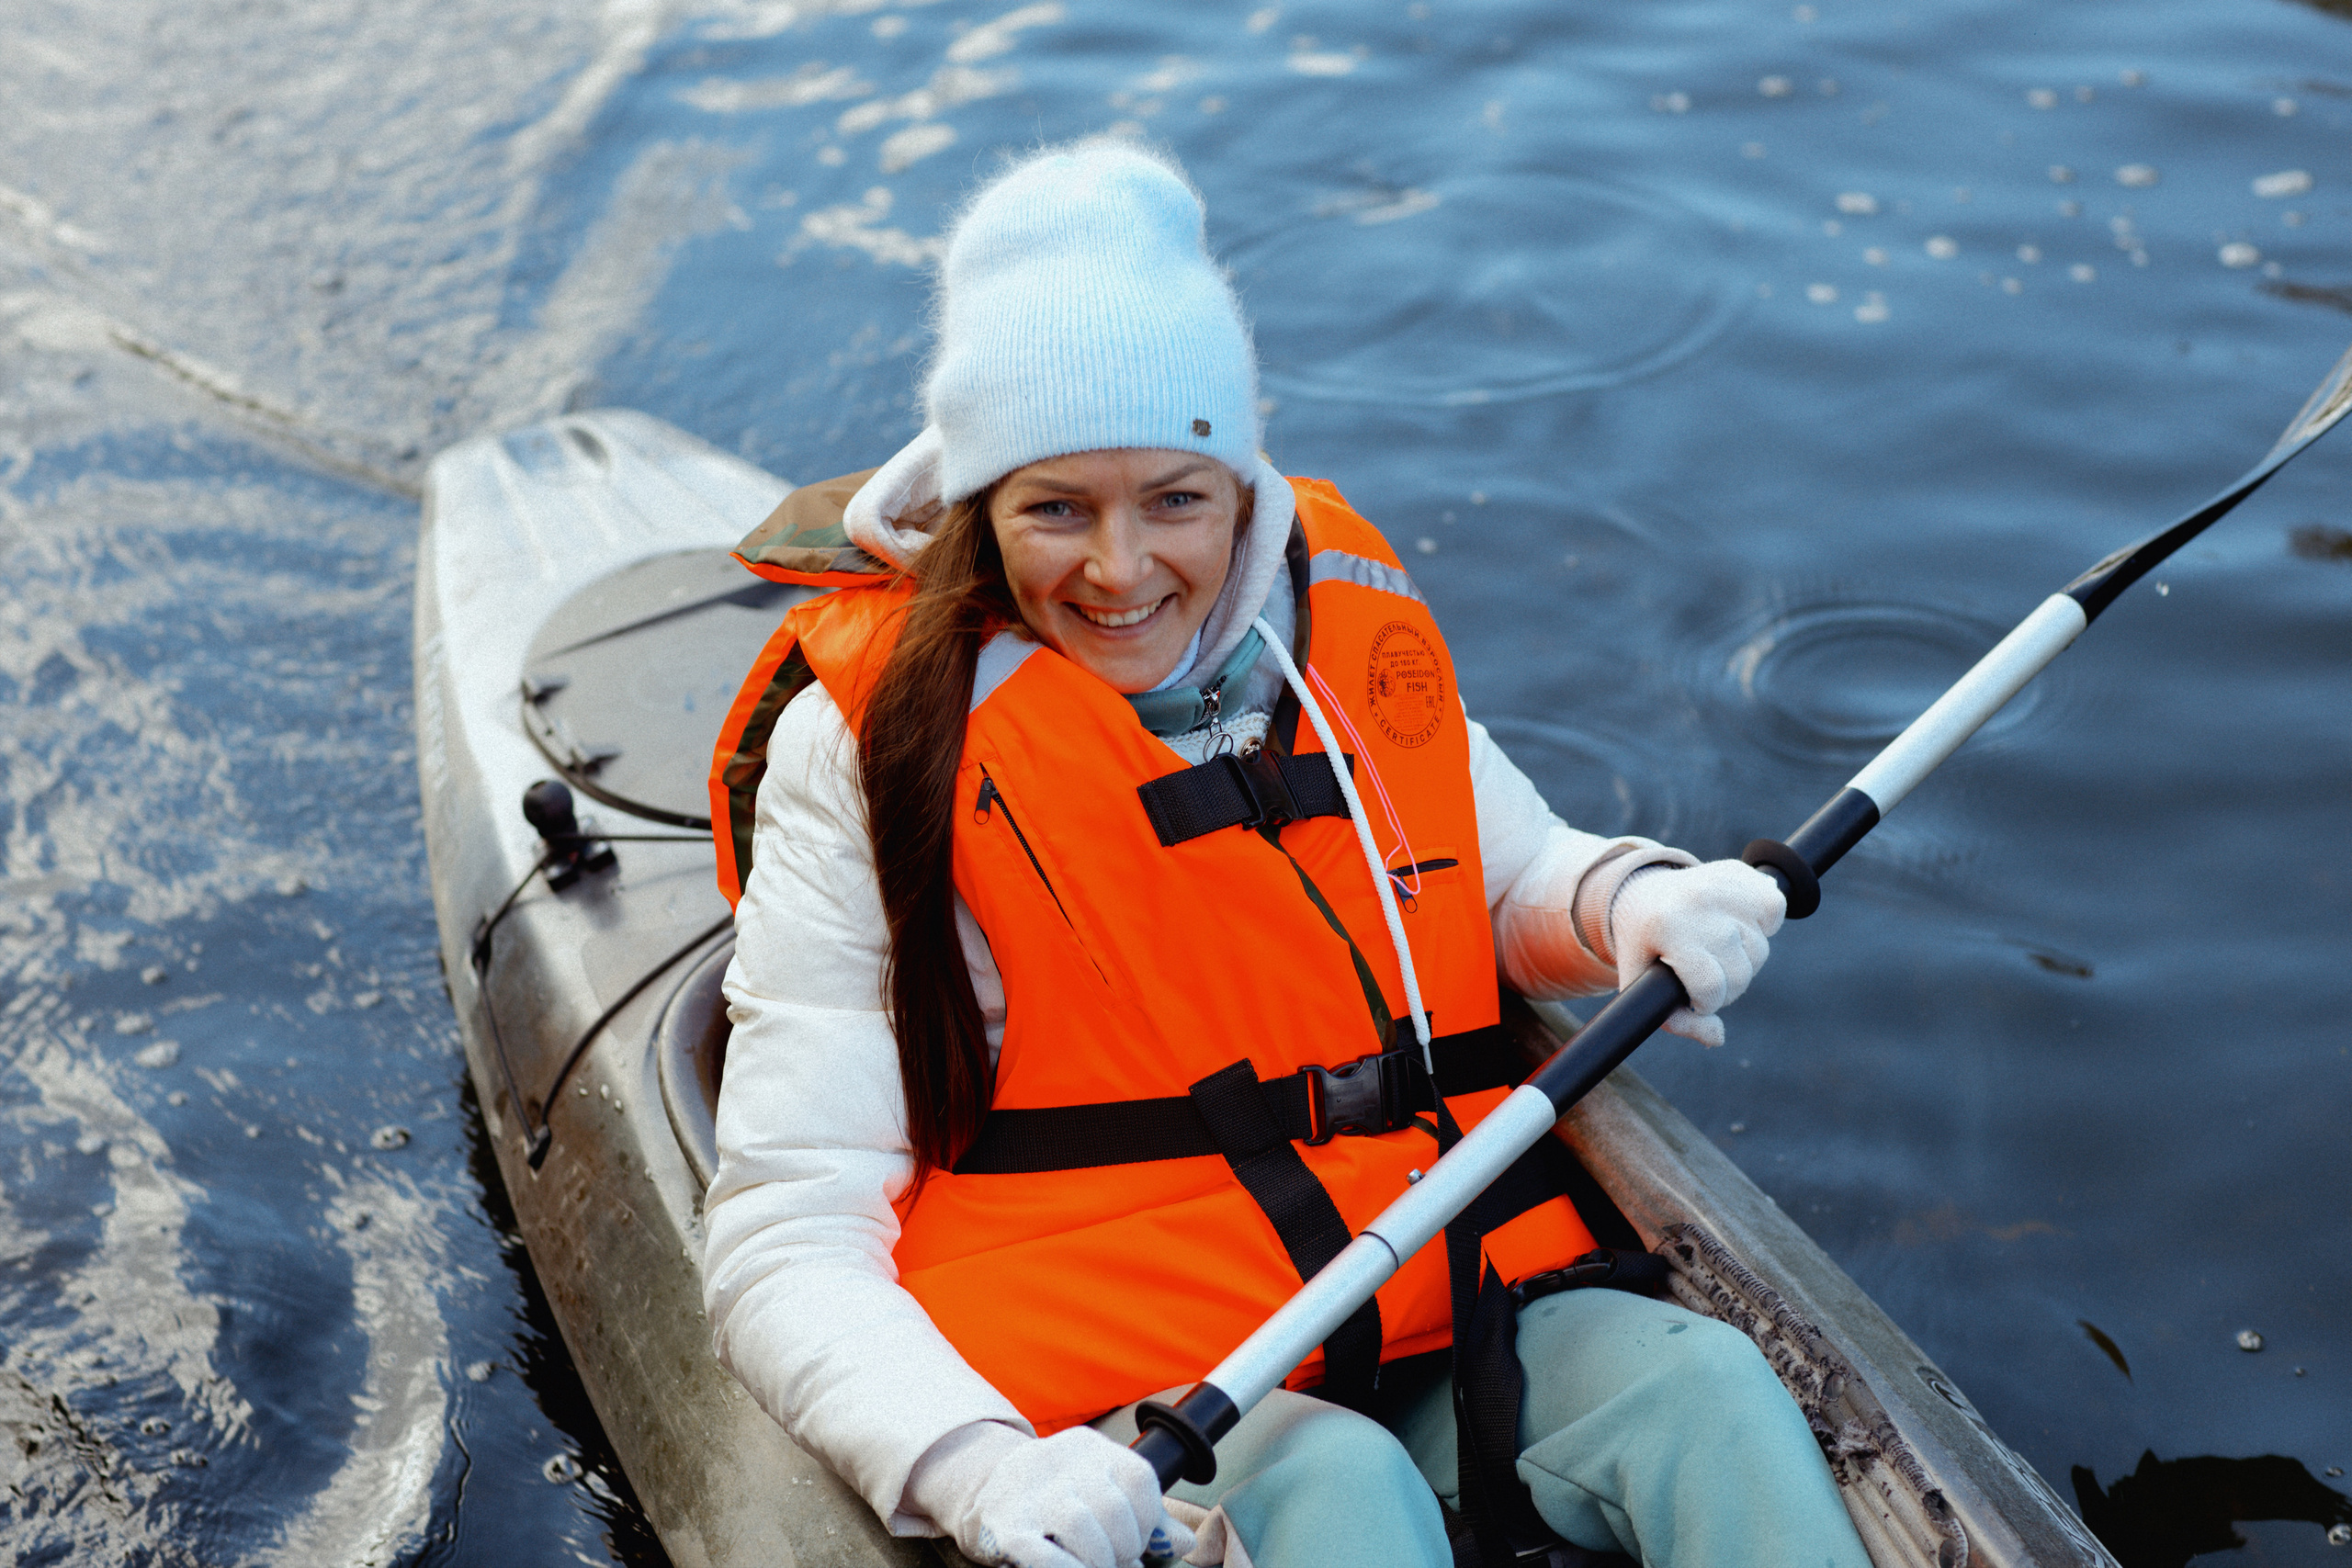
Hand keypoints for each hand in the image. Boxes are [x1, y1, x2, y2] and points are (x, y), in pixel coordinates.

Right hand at [964, 1427, 1196, 1567]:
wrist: (984, 1490)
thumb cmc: (1055, 1496)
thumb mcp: (1099, 1490)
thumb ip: (1144, 1514)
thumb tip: (1186, 1542)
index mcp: (1090, 1450)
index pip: (1139, 1478)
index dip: (1148, 1518)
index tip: (1137, 1542)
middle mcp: (1061, 1462)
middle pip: (1113, 1507)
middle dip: (1123, 1547)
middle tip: (1116, 1561)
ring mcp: (1031, 1494)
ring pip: (1081, 1526)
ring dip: (1098, 1560)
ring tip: (1096, 1567)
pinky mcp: (1007, 1527)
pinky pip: (1045, 1554)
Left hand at [1607, 860, 1785, 1046]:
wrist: (1641, 892)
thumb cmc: (1644, 945)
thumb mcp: (1642, 984)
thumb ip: (1675, 1021)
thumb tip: (1716, 1037)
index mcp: (1666, 927)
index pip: (1711, 986)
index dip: (1707, 1003)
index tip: (1695, 997)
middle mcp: (1696, 901)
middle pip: (1741, 971)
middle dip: (1727, 987)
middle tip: (1706, 975)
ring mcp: (1721, 884)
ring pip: (1760, 948)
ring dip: (1744, 960)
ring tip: (1718, 951)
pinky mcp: (1741, 872)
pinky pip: (1775, 910)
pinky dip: (1764, 924)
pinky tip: (1737, 925)